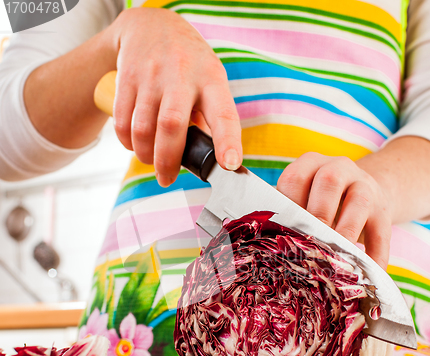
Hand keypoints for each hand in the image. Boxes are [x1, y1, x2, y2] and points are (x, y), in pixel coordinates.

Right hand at [107, 8, 241, 185]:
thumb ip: (210, 119)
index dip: (227, 142)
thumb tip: (211, 159)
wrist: (150, 26)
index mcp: (211, 80)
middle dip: (167, 161)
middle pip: (172, 126)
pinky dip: (128, 143)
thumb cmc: (189, 65)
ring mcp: (152, 75)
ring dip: (145, 155)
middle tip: (166, 179)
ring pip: (143, 128)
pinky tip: (135, 145)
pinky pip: (123, 121)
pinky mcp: (127, 77)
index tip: (230, 165)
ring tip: (151, 162)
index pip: (224, 114)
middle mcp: (182, 75)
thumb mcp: (210, 82)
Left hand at [277, 153, 392, 268]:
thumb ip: (289, 216)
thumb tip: (272, 249)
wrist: (365, 194)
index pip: (295, 178)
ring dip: (345, 233)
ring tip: (336, 260)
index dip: (288, 206)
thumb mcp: (303, 198)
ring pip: (359, 202)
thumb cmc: (319, 203)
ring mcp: (366, 186)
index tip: (283, 233)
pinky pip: (381, 232)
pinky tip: (366, 273)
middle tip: (309, 243)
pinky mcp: (384, 210)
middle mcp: (339, 168)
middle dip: (317, 214)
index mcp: (310, 164)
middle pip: (329, 181)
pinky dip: (374, 255)